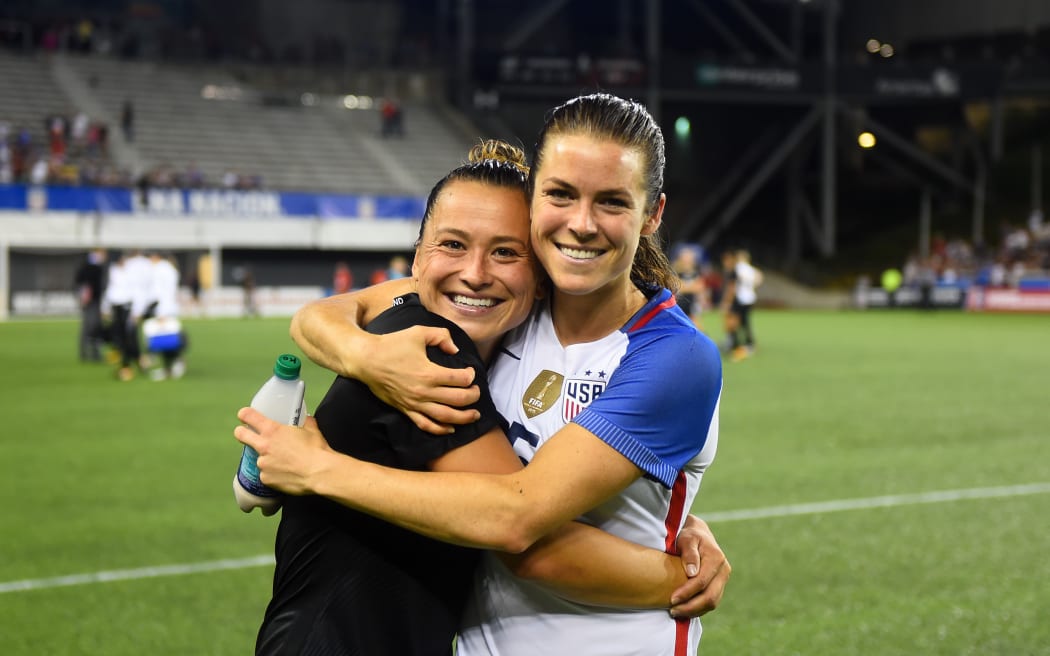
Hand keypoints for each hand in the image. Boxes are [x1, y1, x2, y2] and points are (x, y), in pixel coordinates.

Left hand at [234, 408, 333, 494]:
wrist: (320, 473)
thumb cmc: (317, 450)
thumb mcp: (312, 429)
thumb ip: (305, 422)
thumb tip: (306, 419)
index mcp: (273, 430)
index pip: (248, 416)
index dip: (245, 414)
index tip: (244, 416)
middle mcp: (264, 445)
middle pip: (241, 435)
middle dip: (241, 433)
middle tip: (246, 434)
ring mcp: (263, 463)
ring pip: (259, 458)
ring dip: (267, 459)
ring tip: (284, 463)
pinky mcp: (265, 479)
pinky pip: (266, 474)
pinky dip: (273, 474)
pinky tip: (286, 474)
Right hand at [359, 326, 480, 433]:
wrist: (366, 360)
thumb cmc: (392, 344)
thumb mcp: (419, 332)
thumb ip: (442, 336)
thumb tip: (455, 350)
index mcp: (429, 372)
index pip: (460, 379)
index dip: (470, 375)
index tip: (470, 371)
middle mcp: (424, 391)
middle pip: (458, 399)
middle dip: (473, 396)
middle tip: (477, 392)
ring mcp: (414, 403)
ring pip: (445, 416)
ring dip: (464, 417)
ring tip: (475, 415)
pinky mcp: (405, 410)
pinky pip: (425, 425)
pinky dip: (440, 429)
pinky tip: (451, 428)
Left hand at [669, 515, 730, 617]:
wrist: (698, 534)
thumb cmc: (689, 535)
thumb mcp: (687, 539)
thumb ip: (689, 553)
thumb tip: (692, 573)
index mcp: (716, 558)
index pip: (702, 582)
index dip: (687, 592)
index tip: (672, 599)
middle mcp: (723, 571)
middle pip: (710, 597)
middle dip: (690, 607)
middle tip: (672, 611)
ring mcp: (723, 580)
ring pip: (712, 603)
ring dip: (694, 611)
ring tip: (675, 612)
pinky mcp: (719, 586)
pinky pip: (710, 602)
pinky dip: (698, 609)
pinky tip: (683, 610)